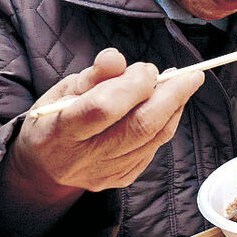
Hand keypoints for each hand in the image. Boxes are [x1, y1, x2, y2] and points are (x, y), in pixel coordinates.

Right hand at [14, 48, 204, 195]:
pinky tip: (170, 105)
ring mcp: (104, 173)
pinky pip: (154, 148)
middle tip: (190, 74)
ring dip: (175, 108)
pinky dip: (167, 123)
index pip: (104, 107)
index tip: (147, 69)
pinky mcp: (121, 179)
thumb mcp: (64, 89)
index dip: (132, 85)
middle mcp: (83, 158)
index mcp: (60, 131)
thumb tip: (116, 57)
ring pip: (152, 138)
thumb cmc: (56, 118)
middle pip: (138, 126)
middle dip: (171, 96)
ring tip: (184, 84)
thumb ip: (94, 74)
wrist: (46, 165)